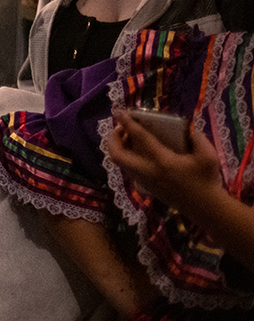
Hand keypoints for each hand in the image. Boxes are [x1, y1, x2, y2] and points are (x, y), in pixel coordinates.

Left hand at [105, 109, 224, 215]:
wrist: (205, 208)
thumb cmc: (207, 180)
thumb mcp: (208, 155)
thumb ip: (197, 138)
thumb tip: (187, 128)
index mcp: (162, 161)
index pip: (140, 138)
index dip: (127, 124)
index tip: (119, 112)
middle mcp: (148, 171)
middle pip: (117, 155)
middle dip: (113, 139)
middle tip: (120, 128)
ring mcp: (144, 181)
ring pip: (120, 164)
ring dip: (119, 148)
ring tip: (128, 137)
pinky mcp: (146, 188)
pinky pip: (128, 170)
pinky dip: (127, 158)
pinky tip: (138, 152)